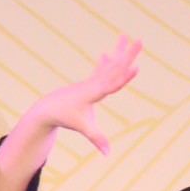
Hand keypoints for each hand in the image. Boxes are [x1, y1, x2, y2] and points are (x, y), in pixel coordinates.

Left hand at [36, 34, 141, 154]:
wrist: (48, 108)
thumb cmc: (66, 117)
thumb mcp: (83, 128)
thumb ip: (97, 139)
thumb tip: (108, 154)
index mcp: (94, 92)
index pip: (112, 84)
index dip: (124, 77)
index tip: (136, 68)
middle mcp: (94, 83)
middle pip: (116, 67)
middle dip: (129, 54)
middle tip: (141, 40)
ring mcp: (92, 81)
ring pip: (110, 64)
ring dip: (120, 51)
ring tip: (125, 35)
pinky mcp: (89, 83)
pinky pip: (101, 69)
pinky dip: (106, 62)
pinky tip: (107, 54)